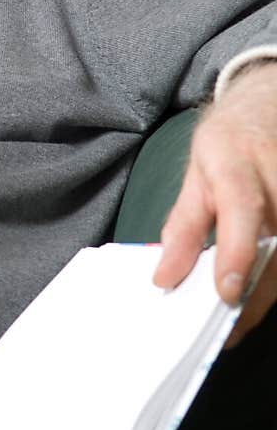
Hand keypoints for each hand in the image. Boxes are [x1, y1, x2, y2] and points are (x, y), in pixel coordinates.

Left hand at [153, 63, 276, 345]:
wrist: (271, 102)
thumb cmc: (230, 143)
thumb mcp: (196, 174)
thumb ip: (182, 227)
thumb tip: (164, 278)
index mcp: (237, 161)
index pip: (242, 207)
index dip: (237, 252)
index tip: (227, 294)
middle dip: (257, 290)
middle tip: (227, 327)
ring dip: (271, 288)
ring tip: (242, 316)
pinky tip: (263, 290)